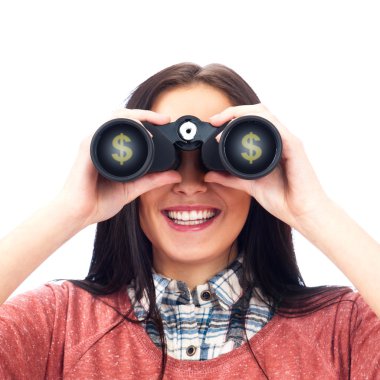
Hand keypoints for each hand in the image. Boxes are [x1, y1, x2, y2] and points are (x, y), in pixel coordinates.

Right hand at [56, 109, 180, 227]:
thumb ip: (153, 180)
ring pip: (114, 118)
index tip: (165, 122)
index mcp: (111, 150)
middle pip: (122, 116)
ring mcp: (93, 143)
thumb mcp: (133, 188)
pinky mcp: (87, 148)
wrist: (79, 214)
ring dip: (135, 116)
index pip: (128, 126)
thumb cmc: (99, 201)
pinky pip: (103, 130)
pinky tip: (136, 132)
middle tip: (163, 119)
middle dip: (144, 113)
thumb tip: (175, 175)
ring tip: (154, 123)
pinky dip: (121, 127)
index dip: (146, 120)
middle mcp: (101, 143)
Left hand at [205, 104, 330, 229]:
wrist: (301, 212)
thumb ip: (229, 178)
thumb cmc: (282, 198)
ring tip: (225, 122)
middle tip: (216, 119)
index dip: (231, 116)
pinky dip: (262, 124)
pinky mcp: (295, 148)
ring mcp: (287, 141)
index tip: (214, 122)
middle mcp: (279, 139)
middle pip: (258, 112)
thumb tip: (208, 175)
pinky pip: (279, 129)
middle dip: (234, 110)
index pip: (252, 120)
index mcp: (270, 145)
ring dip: (244, 114)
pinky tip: (248, 127)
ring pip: (267, 115)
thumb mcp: (248, 185)